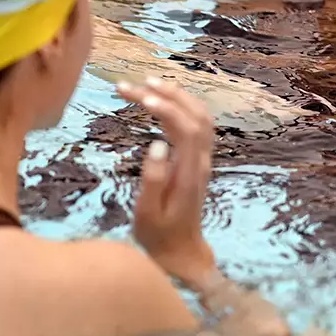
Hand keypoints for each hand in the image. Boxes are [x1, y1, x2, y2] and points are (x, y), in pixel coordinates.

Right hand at [116, 77, 217, 286]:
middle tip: (133, 84)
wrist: (182, 252)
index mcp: (189, 173)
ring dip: (177, 96)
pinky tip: (163, 100)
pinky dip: (182, 106)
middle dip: (167, 94)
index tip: (140, 95)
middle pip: (196, 116)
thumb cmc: (159, 237)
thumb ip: (153, 180)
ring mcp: (203, 160)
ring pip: (200, 117)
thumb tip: (157, 144)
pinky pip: (197, 124)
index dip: (167, 107)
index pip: (186, 129)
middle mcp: (201, 162)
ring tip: (147, 83)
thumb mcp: (147, 214)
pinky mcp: (198, 160)